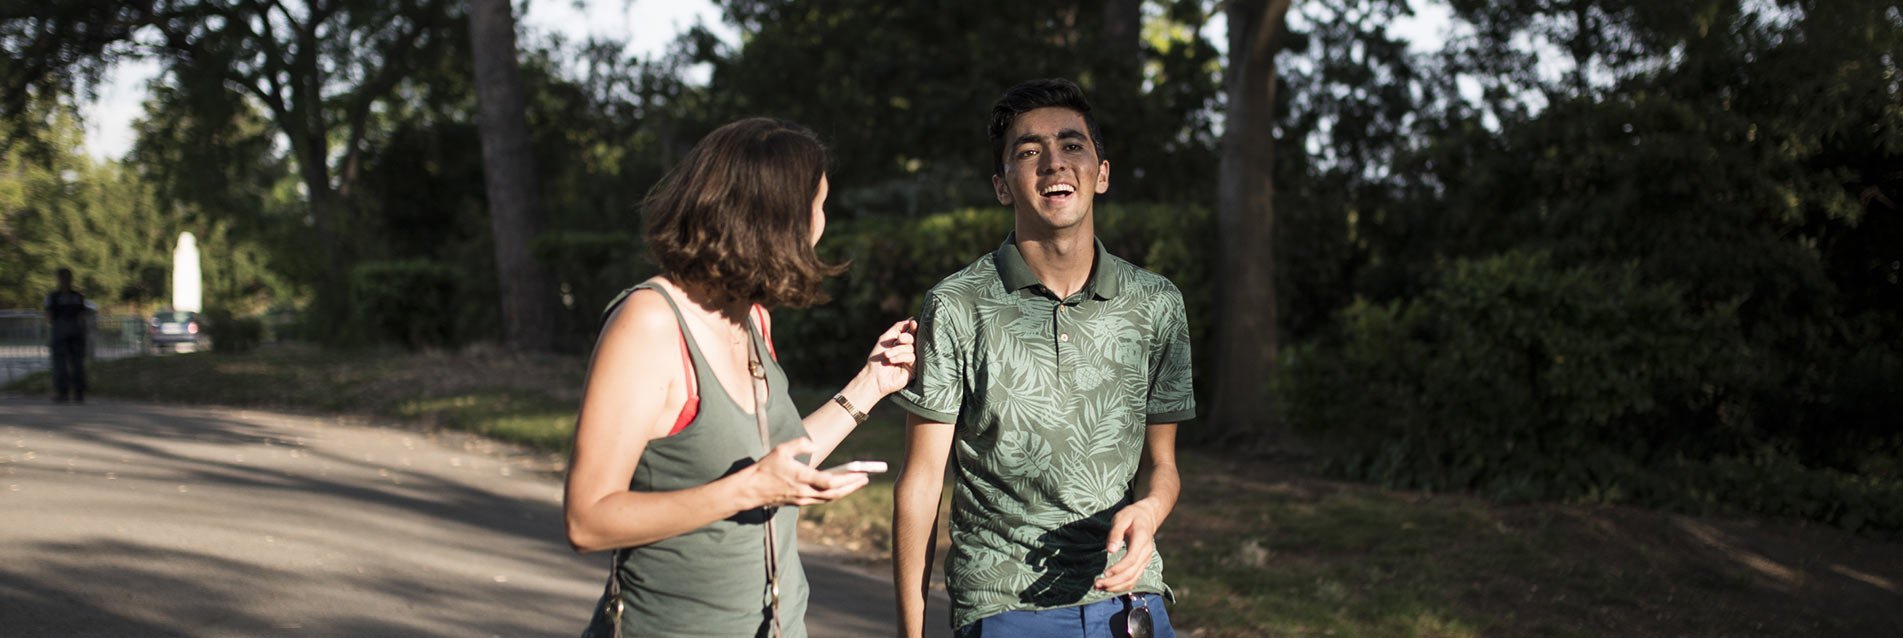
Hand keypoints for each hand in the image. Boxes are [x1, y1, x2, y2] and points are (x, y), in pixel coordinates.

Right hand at [748, 437, 870, 507]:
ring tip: (859, 483)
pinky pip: (822, 500)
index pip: (829, 482)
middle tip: (867, 479)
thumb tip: (815, 445)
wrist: (751, 490)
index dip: (847, 480)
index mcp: (801, 478)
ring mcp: (802, 499)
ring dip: (846, 492)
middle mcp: (804, 492)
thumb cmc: (766, 468)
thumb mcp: (781, 449)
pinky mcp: (800, 502)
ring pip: (829, 499)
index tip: (860, 474)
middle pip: (834, 493)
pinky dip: (835, 494)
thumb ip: (800, 444)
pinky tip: (841, 488)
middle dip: (852, 487)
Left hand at [864, 318, 917, 395]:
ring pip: (912, 348)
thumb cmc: (877, 358)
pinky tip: (892, 360)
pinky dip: (901, 357)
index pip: (912, 332)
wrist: (873, 376)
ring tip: (887, 355)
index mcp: (902, 343)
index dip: (913, 327)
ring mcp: (912, 360)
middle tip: (898, 340)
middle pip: (913, 339)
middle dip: (905, 338)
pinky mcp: (914, 370)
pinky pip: (912, 358)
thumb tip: (912, 318)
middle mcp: (908, 351)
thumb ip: (898, 327)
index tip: (913, 323)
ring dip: (898, 350)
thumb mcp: (885, 338)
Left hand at [1095, 500, 1160, 592]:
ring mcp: (1145, 560)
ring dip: (1116, 587)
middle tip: (1097, 584)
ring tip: (1099, 587)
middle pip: (1131, 573)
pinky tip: (1108, 586)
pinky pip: (1133, 580)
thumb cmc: (1131, 516)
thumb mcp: (1121, 518)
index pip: (1131, 559)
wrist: (1147, 517)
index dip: (1118, 569)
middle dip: (1113, 582)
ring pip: (1133, 580)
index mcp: (1142, 540)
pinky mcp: (1142, 565)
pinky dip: (1121, 586)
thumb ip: (1116, 533)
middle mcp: (1146, 553)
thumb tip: (1110, 550)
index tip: (1104, 573)